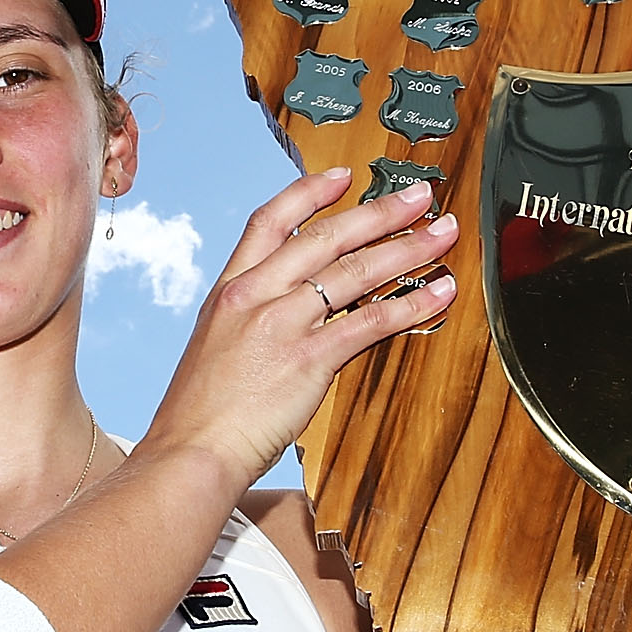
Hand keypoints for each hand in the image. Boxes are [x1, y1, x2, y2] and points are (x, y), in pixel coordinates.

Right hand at [139, 167, 460, 487]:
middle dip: (380, 211)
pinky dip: (411, 304)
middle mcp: (255, 296)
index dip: (310, 192)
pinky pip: (371, 322)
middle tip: (419, 197)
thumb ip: (253, 322)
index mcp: (229, 290)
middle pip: (326, 236)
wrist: (189, 453)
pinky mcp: (308, 358)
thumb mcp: (216, 349)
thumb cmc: (199, 415)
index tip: (344, 177)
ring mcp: (281, 324)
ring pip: (355, 272)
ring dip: (407, 249)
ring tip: (442, 236)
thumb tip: (294, 315)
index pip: (271, 220)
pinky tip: (437, 294)